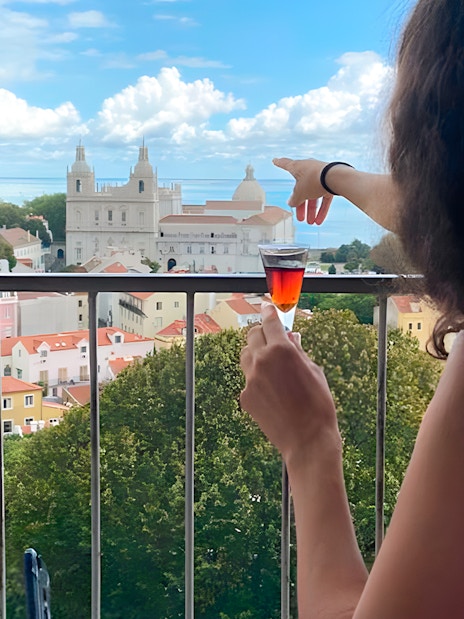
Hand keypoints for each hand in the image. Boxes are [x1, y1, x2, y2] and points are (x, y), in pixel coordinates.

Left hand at [240, 303, 339, 468]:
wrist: (307, 440)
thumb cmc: (318, 405)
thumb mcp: (315, 371)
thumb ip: (298, 351)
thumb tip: (291, 337)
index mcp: (282, 350)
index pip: (270, 322)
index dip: (269, 312)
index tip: (268, 307)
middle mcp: (262, 361)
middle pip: (252, 335)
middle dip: (261, 332)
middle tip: (271, 336)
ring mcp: (250, 379)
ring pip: (246, 355)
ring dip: (256, 352)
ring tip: (271, 362)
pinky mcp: (245, 396)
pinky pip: (248, 378)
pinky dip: (257, 377)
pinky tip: (272, 389)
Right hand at [273, 157, 333, 224]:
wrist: (335, 177)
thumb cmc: (313, 180)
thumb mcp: (299, 192)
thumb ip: (294, 199)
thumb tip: (291, 203)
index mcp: (298, 167)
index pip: (286, 164)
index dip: (279, 163)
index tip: (275, 160)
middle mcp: (309, 170)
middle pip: (302, 189)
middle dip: (301, 206)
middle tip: (300, 218)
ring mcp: (320, 177)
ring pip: (314, 195)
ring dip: (311, 210)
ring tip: (310, 223)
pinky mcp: (330, 183)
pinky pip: (324, 198)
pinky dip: (322, 209)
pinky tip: (319, 221)